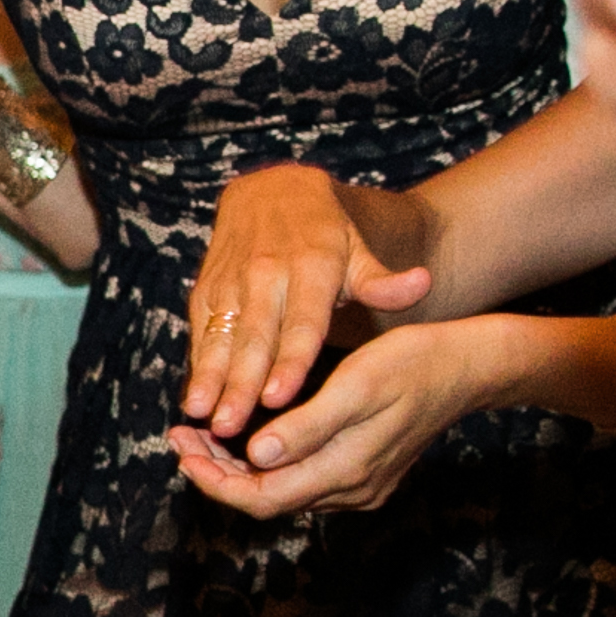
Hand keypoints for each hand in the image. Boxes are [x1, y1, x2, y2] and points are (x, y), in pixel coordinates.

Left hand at [169, 319, 531, 519]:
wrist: (468, 367)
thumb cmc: (413, 363)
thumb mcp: (358, 385)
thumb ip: (307, 427)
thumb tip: (256, 458)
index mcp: (346, 471)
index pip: (260, 499)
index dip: (212, 480)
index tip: (179, 447)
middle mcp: (351, 490)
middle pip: (266, 499)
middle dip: (216, 471)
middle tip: (180, 435)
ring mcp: (360, 486)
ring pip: (282, 491)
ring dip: (237, 467)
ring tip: (201, 433)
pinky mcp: (365, 473)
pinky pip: (302, 479)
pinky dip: (266, 462)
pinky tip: (246, 434)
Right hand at [184, 164, 436, 437]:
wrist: (269, 190)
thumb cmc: (324, 234)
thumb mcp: (358, 250)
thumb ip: (382, 280)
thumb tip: (422, 284)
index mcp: (311, 269)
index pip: (302, 324)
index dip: (289, 362)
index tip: (278, 398)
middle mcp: (267, 276)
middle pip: (255, 338)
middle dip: (241, 383)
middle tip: (232, 426)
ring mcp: (233, 282)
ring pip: (222, 337)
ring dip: (211, 379)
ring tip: (202, 415)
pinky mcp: (206, 288)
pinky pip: (201, 331)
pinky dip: (197, 364)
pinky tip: (193, 398)